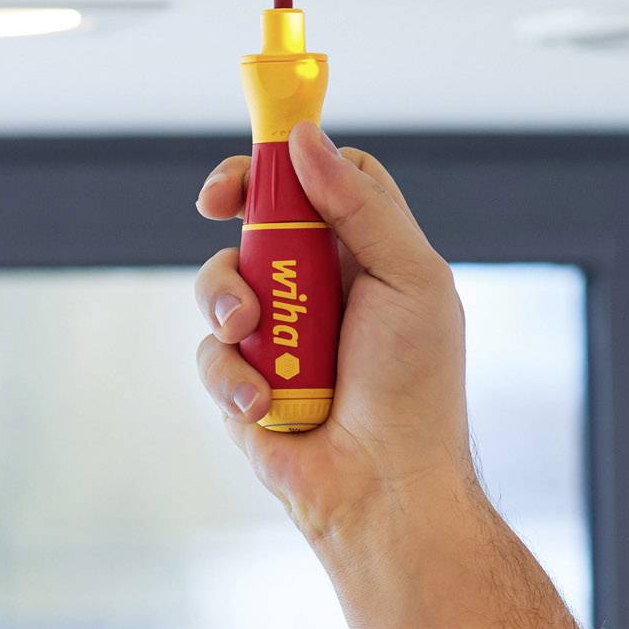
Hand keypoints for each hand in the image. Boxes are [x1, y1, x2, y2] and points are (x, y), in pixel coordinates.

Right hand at [192, 121, 477, 544]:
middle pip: (258, 217)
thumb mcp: (410, 279)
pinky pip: (212, 351)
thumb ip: (360, 205)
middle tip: (215, 205)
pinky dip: (232, 372)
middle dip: (231, 207)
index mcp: (365, 255)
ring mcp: (276, 333)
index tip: (259, 159)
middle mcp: (317, 287)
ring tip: (251, 331)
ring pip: (221, 279)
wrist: (386, 489)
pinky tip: (263, 403)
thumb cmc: (415, 387)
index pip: (319, 182)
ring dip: (229, 298)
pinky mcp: (242, 381)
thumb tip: (305, 139)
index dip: (286, 161)